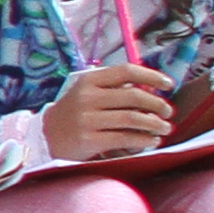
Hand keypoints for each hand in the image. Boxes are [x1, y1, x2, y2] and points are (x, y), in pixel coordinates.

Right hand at [45, 63, 177, 158]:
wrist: (44, 137)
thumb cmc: (75, 114)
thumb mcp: (87, 93)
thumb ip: (113, 88)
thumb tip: (152, 89)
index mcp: (89, 81)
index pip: (126, 71)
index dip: (152, 76)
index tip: (169, 84)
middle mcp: (87, 98)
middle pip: (134, 96)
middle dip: (158, 104)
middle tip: (168, 112)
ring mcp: (87, 119)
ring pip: (133, 118)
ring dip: (155, 124)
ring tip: (165, 128)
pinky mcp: (89, 140)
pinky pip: (125, 138)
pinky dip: (144, 140)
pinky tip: (152, 141)